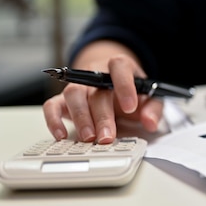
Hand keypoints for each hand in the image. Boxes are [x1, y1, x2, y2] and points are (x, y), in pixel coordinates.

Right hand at [42, 54, 162, 143]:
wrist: (112, 81)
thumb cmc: (132, 90)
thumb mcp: (150, 97)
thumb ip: (152, 108)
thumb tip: (150, 122)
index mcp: (120, 67)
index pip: (120, 67)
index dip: (125, 85)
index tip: (130, 107)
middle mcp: (96, 73)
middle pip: (96, 91)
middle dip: (102, 117)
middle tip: (107, 137)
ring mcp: (78, 85)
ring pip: (73, 95)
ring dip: (80, 118)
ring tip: (88, 138)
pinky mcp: (63, 99)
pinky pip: (52, 105)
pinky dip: (53, 120)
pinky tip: (61, 135)